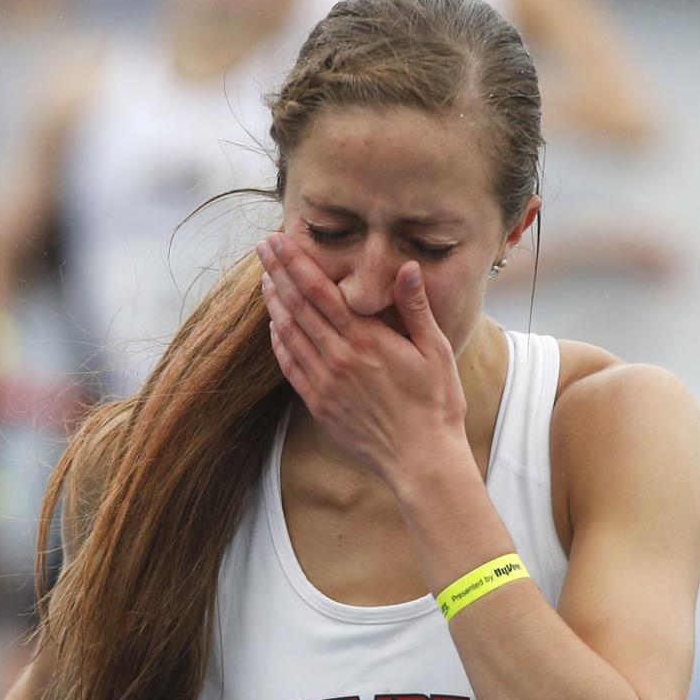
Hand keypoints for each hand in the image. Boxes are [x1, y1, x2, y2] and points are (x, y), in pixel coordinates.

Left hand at [257, 234, 466, 488]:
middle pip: (298, 306)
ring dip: (274, 304)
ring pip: (289, 334)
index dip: (296, 263)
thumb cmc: (436, 404)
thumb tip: (408, 268)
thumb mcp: (436, 351)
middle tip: (262, 247)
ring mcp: (325, 383)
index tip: (279, 240)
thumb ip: (415, 308)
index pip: (321, 291)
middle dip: (277, 273)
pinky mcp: (319, 405)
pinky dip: (278, 343)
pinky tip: (274, 327)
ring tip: (264, 280)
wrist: (421, 459)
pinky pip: (290, 367)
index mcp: (366, 340)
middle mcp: (339, 358)